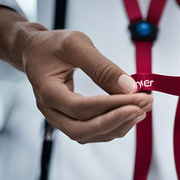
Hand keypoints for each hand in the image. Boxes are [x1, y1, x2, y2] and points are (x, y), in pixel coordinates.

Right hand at [21, 27, 151, 143]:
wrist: (35, 51)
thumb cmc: (52, 45)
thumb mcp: (76, 45)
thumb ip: (102, 66)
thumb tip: (129, 87)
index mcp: (47, 91)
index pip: (80, 108)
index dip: (111, 106)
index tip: (139, 98)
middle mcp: (51, 111)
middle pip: (83, 129)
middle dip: (117, 120)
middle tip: (144, 106)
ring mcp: (59, 118)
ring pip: (89, 134)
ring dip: (119, 124)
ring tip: (143, 108)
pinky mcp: (70, 119)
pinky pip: (93, 129)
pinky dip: (113, 124)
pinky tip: (132, 113)